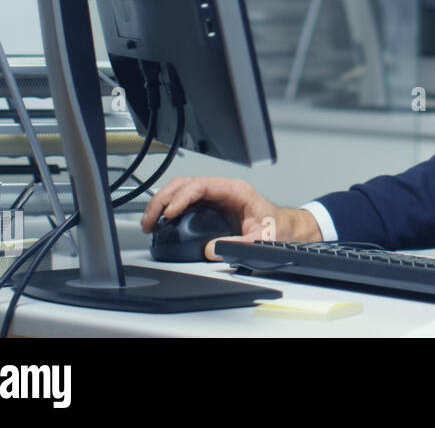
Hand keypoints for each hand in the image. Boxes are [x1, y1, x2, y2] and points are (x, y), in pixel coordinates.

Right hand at [140, 176, 321, 260]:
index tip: (170, 213)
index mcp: (236, 190)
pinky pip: (184, 201)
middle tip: (150, 219)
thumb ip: (239, 243)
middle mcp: (223, 189)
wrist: (285, 228)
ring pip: (181, 190)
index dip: (183, 197)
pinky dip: (169, 209)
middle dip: (164, 199)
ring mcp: (215, 196)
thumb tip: (211, 249)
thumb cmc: (277, 227)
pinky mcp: (210, 206)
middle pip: (185, 184)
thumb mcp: (262, 238)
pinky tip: (160, 221)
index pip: (202, 185)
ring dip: (162, 203)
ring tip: (149, 221)